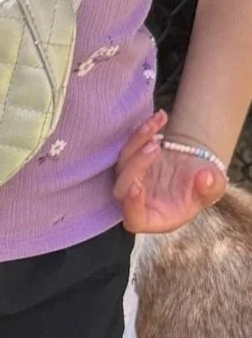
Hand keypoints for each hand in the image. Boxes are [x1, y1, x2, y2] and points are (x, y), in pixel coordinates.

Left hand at [113, 110, 226, 233]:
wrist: (197, 168)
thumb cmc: (203, 186)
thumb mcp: (214, 188)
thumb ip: (210, 187)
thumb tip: (205, 178)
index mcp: (154, 217)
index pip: (134, 219)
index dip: (132, 205)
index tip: (137, 186)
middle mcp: (138, 201)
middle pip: (123, 187)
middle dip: (137, 165)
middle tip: (155, 147)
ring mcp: (131, 180)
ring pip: (123, 164)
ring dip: (138, 142)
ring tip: (158, 124)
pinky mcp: (130, 162)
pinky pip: (130, 146)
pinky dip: (143, 131)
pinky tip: (161, 117)